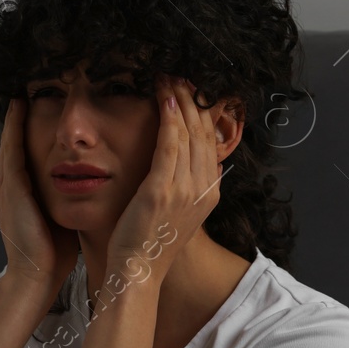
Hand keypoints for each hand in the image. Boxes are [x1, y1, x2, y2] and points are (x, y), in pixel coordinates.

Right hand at [0, 96, 80, 306]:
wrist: (36, 276)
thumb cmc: (53, 253)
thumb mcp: (61, 216)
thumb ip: (67, 197)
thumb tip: (90, 182)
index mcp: (20, 194)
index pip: (24, 153)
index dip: (29, 130)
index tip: (42, 107)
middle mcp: (7, 186)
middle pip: (13, 142)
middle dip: (19, 117)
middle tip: (27, 89)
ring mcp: (5, 186)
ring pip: (10, 140)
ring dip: (15, 116)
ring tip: (22, 90)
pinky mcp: (11, 188)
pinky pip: (12, 149)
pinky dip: (14, 127)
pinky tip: (20, 107)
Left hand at [106, 75, 224, 280]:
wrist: (138, 272)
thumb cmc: (150, 243)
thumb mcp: (178, 213)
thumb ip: (188, 187)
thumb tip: (195, 163)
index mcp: (209, 194)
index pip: (210, 143)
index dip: (202, 113)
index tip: (191, 91)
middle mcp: (203, 189)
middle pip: (203, 133)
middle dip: (193, 100)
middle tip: (180, 75)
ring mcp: (184, 190)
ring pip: (188, 134)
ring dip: (179, 101)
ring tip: (169, 78)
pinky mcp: (162, 191)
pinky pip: (169, 146)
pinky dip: (169, 119)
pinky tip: (164, 99)